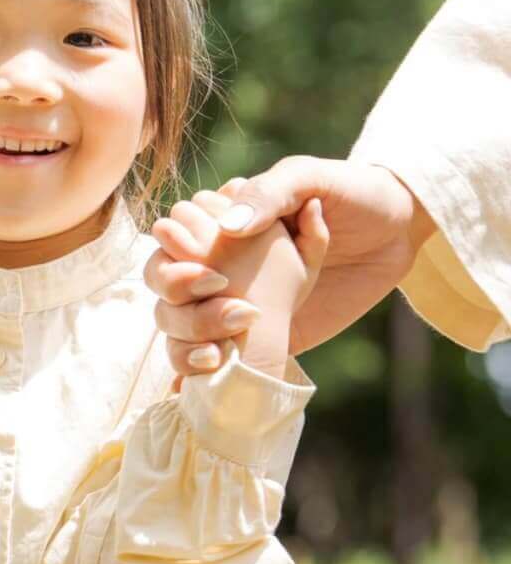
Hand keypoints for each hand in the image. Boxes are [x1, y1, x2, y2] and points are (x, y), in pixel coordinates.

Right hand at [147, 158, 435, 378]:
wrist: (398, 230)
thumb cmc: (351, 192)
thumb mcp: (309, 179)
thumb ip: (267, 195)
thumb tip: (226, 229)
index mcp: (222, 221)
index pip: (169, 242)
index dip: (175, 258)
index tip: (211, 272)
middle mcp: (220, 262)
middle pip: (165, 286)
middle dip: (180, 298)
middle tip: (220, 297)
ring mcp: (237, 301)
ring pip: (179, 324)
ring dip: (188, 338)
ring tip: (220, 351)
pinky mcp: (263, 336)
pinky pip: (217, 356)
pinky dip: (200, 372)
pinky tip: (203, 383)